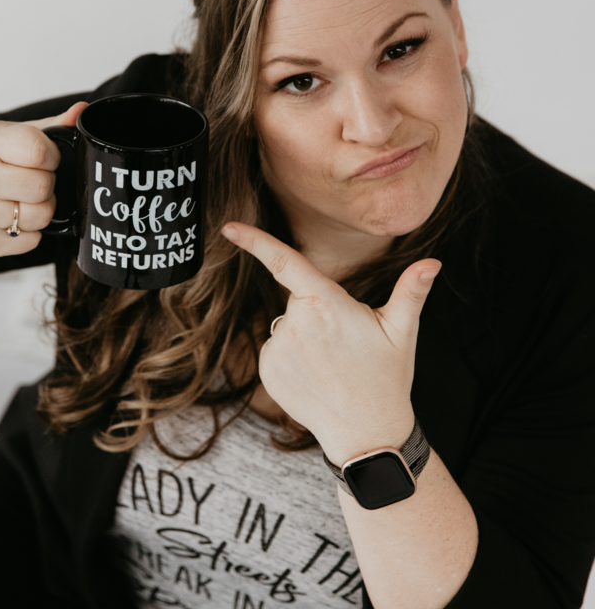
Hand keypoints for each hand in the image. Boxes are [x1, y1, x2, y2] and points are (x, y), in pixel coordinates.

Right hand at [0, 102, 87, 255]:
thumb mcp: (12, 133)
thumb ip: (52, 125)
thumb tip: (81, 112)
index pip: (38, 151)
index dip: (52, 155)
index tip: (45, 156)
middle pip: (43, 187)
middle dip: (47, 183)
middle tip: (33, 178)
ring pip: (42, 216)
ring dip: (42, 208)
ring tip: (23, 197)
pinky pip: (31, 241)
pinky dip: (30, 231)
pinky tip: (14, 216)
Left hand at [221, 222, 440, 463]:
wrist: (365, 434)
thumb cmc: (387, 379)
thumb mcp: (402, 332)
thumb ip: (411, 292)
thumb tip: (432, 262)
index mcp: (326, 304)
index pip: (284, 262)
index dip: (255, 240)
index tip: (229, 227)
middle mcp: (294, 323)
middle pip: (298, 300)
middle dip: (317, 309)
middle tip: (345, 341)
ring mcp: (277, 350)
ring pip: (286, 325)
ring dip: (304, 335)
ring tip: (332, 364)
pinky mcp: (266, 372)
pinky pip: (275, 350)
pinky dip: (291, 357)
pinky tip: (314, 376)